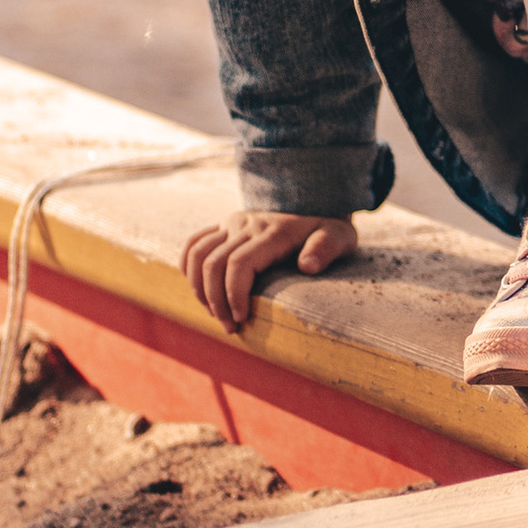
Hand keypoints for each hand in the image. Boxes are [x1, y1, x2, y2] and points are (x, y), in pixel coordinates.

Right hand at [181, 211, 357, 331]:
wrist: (314, 199)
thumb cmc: (329, 228)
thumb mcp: (340, 237)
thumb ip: (326, 248)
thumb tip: (307, 266)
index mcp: (272, 232)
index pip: (239, 263)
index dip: (234, 294)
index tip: (241, 318)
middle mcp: (247, 224)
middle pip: (213, 264)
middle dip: (216, 301)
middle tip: (230, 327)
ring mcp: (232, 223)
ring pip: (198, 254)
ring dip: (199, 289)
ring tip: (215, 314)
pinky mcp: (224, 226)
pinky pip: (194, 243)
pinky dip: (188, 268)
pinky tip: (200, 293)